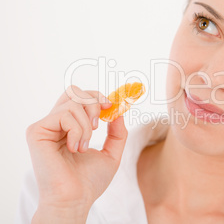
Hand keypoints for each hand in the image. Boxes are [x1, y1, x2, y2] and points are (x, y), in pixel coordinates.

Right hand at [26, 85, 127, 222]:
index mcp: (70, 127)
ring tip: (84, 147)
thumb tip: (118, 111)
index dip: (97, 96)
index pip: (80, 97)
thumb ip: (117, 132)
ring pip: (72, 102)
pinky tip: (75, 148)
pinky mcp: (37, 131)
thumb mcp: (111, 152)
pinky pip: (64, 114)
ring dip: (87, 124)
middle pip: (74, 91)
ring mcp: (46, 127)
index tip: (111, 105)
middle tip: (101, 121)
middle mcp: (56, 124)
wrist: (75, 199)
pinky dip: (77, 130)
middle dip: (94, 101)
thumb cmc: (89, 181)